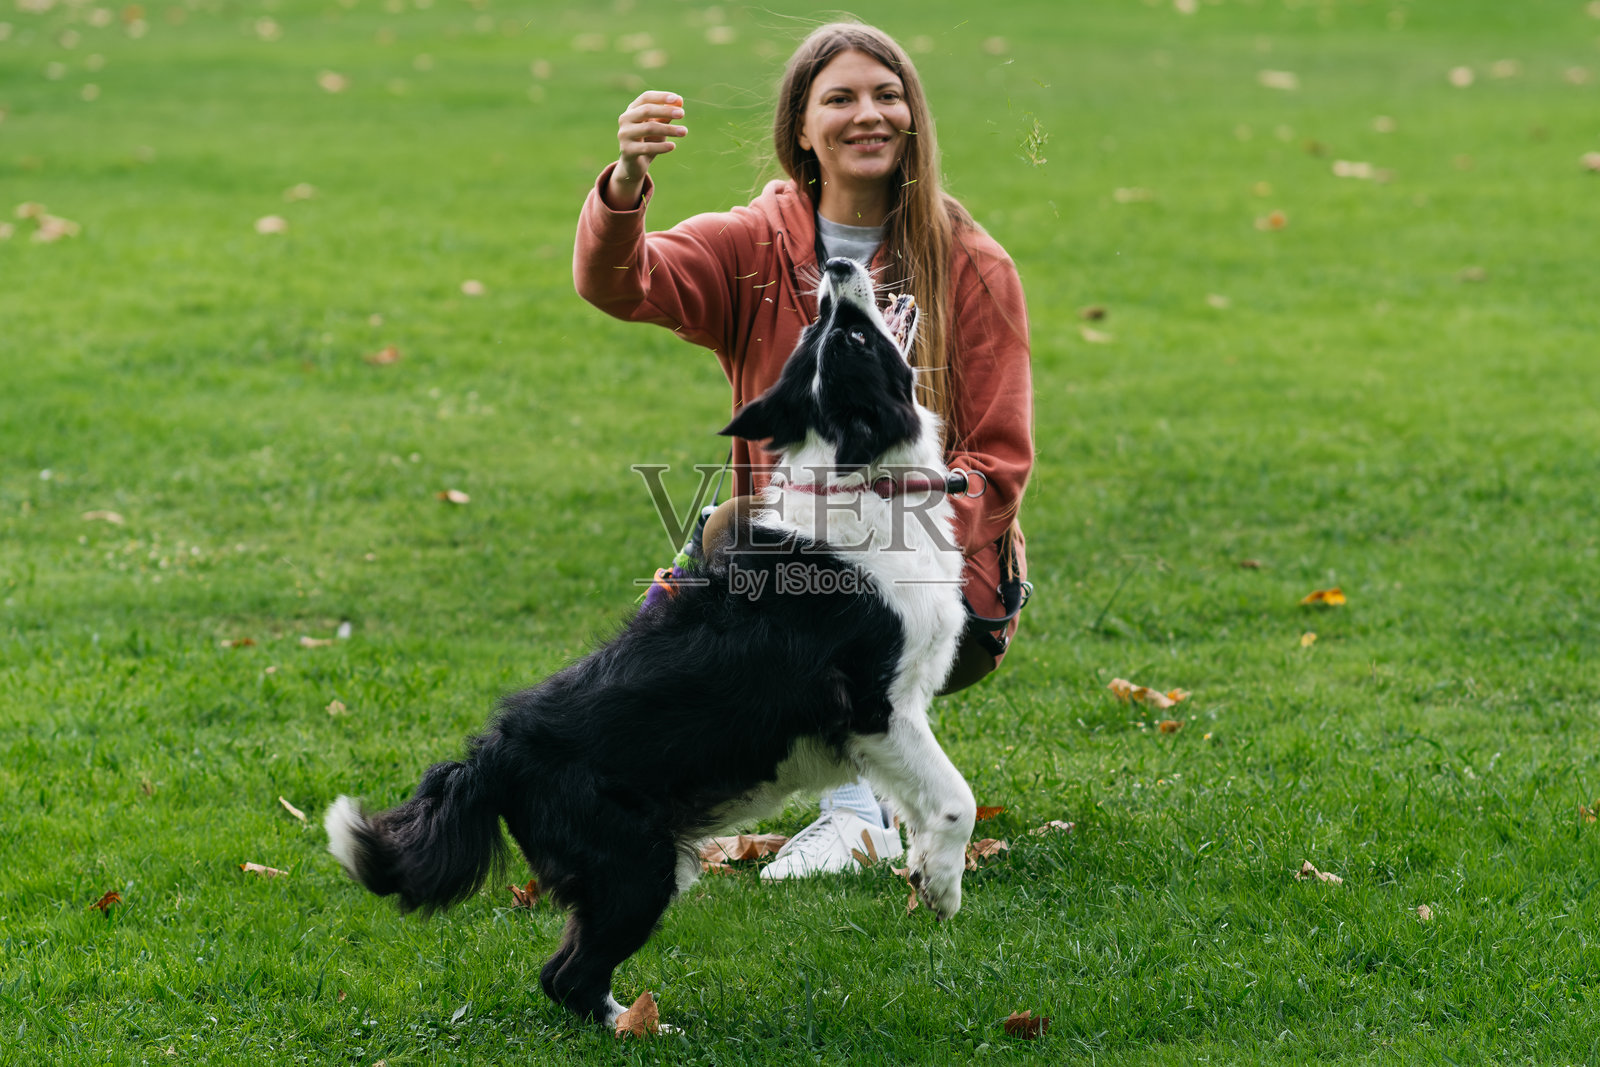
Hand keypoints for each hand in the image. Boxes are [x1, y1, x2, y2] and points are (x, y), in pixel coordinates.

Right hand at [607, 90, 686, 208]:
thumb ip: (666, 114)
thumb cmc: (648, 140)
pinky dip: (661, 147)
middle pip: (646, 110)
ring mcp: (624, 135)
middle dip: (666, 111)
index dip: (661, 97)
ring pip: (648, 128)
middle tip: (682, 114)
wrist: (634, 164)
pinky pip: (646, 147)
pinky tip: (673, 146)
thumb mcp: (658, 126)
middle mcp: (625, 119)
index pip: (646, 97)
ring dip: (668, 129)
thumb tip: (679, 101)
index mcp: (632, 110)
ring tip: (684, 131)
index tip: (678, 99)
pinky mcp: (627, 151)